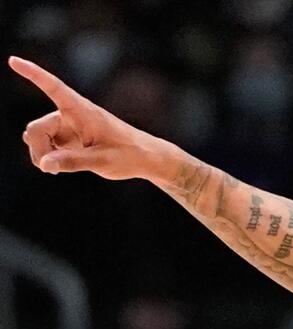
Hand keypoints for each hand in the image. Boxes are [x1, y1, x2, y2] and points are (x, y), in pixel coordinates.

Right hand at [9, 56, 168, 179]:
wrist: (144, 159)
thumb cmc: (129, 155)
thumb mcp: (103, 161)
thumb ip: (73, 162)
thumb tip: (44, 164)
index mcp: (82, 111)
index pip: (54, 88)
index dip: (33, 74)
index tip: (13, 60)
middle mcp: (71, 115)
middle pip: (37, 128)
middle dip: (38, 149)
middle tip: (50, 169)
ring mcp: (68, 127)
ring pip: (37, 138)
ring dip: (41, 154)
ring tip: (57, 169)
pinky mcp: (68, 139)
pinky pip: (45, 147)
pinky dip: (47, 158)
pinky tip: (57, 167)